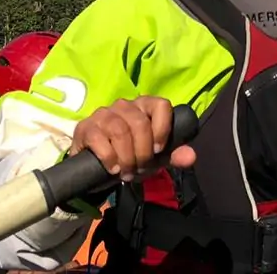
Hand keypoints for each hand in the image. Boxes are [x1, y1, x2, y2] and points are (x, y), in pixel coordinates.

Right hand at [69, 96, 195, 182]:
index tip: (159, 150)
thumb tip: (191, 157)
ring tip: (126, 172)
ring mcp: (103, 114)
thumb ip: (173, 154)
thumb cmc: (131, 155)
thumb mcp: (155, 157)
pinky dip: (109, 158)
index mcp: (145, 106)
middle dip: (143, 152)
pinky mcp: (85, 127)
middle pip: (140, 123)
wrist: (97, 168)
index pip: (161, 105)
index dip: (163, 128)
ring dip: (127, 157)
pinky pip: (100, 139)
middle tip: (140, 169)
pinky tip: (113, 168)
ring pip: (120, 131)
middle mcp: (124, 105)